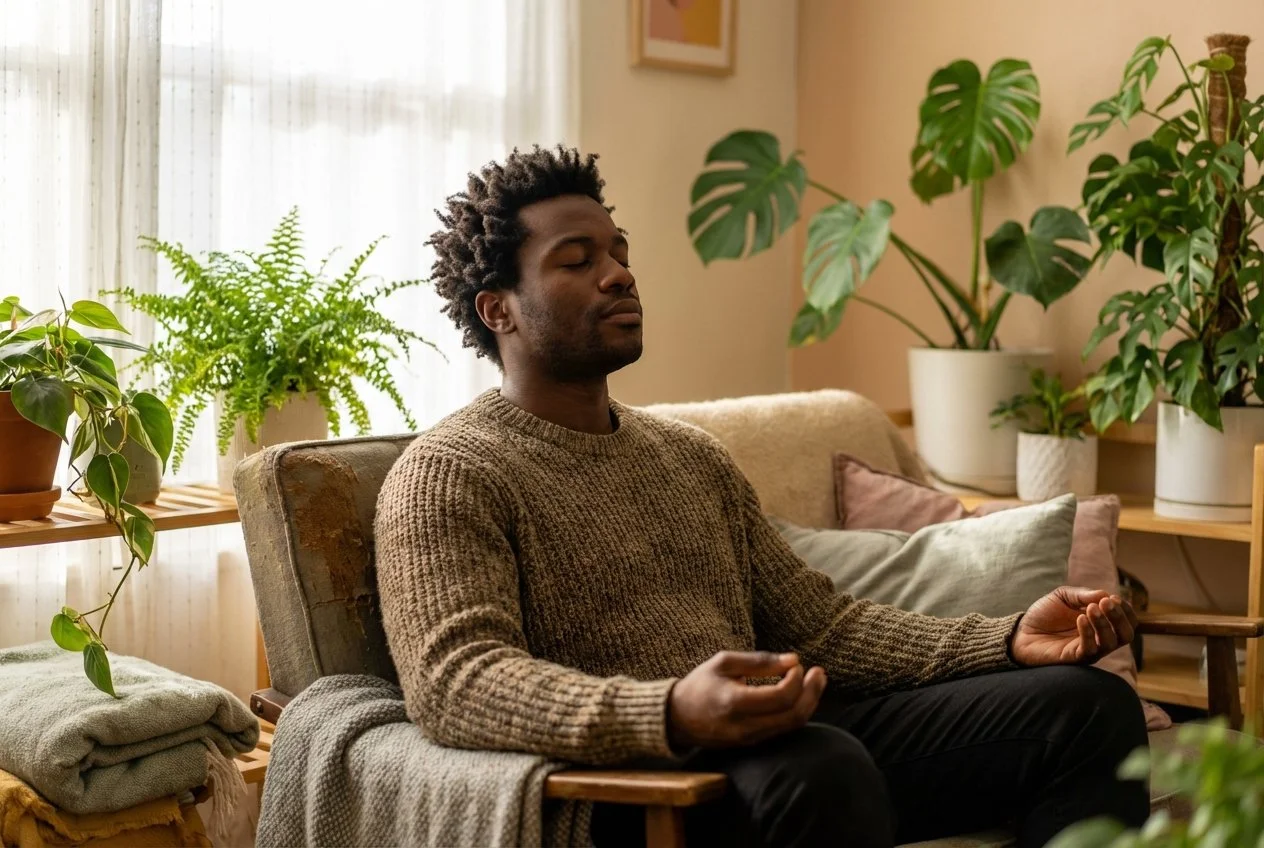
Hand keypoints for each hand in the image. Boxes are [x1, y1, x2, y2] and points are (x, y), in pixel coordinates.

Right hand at [667, 651, 826, 750]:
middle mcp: (745, 726)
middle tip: (819, 672)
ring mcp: (749, 739)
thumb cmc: (700, 684)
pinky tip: (800, 696)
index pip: (781, 696)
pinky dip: (797, 712)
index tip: (797, 664)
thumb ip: (759, 661)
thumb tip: (794, 660)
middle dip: (812, 692)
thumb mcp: (724, 662)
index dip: (797, 679)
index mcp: (735, 702)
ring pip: (792, 726)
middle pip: (793, 715)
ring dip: (809, 703)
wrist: (677, 718)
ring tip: (815, 682)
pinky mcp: (752, 745)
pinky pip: (783, 731)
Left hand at [1011, 587, 1137, 666]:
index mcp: (1101, 624)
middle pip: (1126, 634)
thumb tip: (1106, 594)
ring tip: (1091, 608)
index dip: (1126, 610)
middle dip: (1120, 617)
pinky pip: (1090, 649)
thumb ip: (1083, 595)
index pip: (1127, 621)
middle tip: (1107, 602)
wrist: (1021, 632)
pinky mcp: (1075, 658)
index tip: (1115, 597)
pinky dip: (1088, 633)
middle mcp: (1099, 639)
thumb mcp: (1063, 597)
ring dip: (1104, 623)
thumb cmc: (1044, 614)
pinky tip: (1079, 619)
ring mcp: (1089, 650)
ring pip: (1111, 642)